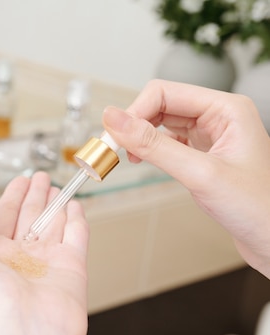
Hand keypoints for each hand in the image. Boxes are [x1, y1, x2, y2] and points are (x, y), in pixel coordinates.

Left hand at [0, 171, 88, 334]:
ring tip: (55, 183)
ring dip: (54, 202)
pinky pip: (77, 236)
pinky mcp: (73, 266)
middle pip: (27, 218)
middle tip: (38, 176)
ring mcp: (48, 262)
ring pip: (51, 223)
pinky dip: (77, 219)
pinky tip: (74, 205)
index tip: (15, 181)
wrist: (20, 325)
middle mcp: (19, 259)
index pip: (1, 219)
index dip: (8, 198)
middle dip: (32, 195)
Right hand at [102, 79, 269, 276]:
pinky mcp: (202, 154)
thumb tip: (115, 120)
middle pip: (160, 104)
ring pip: (161, 123)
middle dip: (134, 124)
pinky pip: (167, 142)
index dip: (134, 111)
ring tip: (129, 157)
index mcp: (227, 109)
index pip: (164, 92)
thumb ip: (154, 145)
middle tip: (114, 149)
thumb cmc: (257, 209)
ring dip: (139, 137)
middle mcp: (219, 116)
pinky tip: (144, 161)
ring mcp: (210, 135)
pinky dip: (149, 150)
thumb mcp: (199, 174)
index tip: (113, 136)